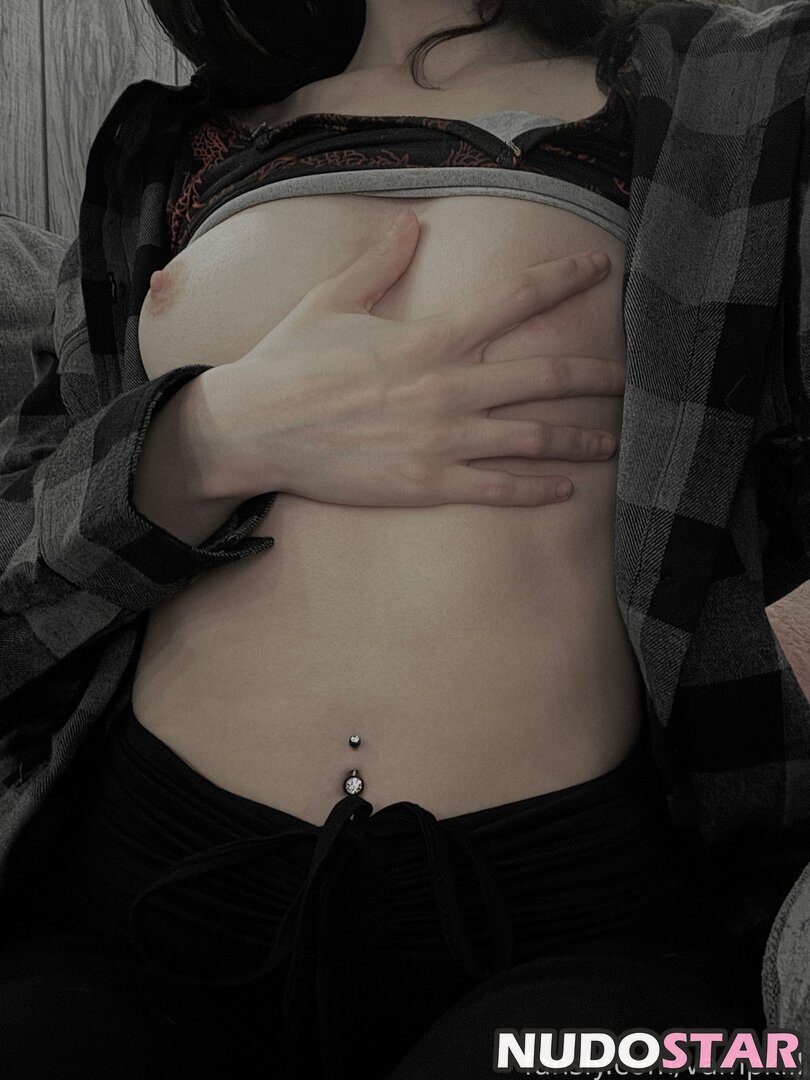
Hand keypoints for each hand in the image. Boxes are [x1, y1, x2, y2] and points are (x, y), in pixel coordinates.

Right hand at [200, 208, 622, 507]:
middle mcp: (447, 387)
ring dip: (580, 437)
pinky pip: (496, 488)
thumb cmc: (290, 362)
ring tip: (612, 440)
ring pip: (531, 437)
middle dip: (595, 374)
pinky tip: (564, 489)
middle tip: (630, 375)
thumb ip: (378, 263)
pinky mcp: (426, 484)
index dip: (564, 279)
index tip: (599, 268)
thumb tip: (411, 224)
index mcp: (429, 337)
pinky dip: (537, 489)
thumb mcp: (331, 301)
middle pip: (544, 376)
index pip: (515, 299)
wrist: (253, 429)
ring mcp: (441, 440)